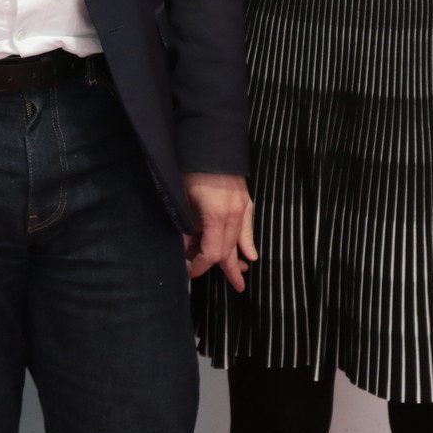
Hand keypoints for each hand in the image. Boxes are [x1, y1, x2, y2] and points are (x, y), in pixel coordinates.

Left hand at [183, 172, 257, 290]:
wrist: (210, 143)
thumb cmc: (191, 170)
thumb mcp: (182, 200)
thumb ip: (185, 227)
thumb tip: (185, 246)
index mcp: (217, 217)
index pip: (212, 253)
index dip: (200, 265)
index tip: (190, 271)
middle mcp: (234, 216)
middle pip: (229, 250)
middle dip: (227, 269)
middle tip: (235, 288)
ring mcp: (243, 207)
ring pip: (240, 240)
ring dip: (238, 258)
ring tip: (240, 275)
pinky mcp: (246, 200)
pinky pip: (248, 227)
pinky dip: (248, 241)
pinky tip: (250, 255)